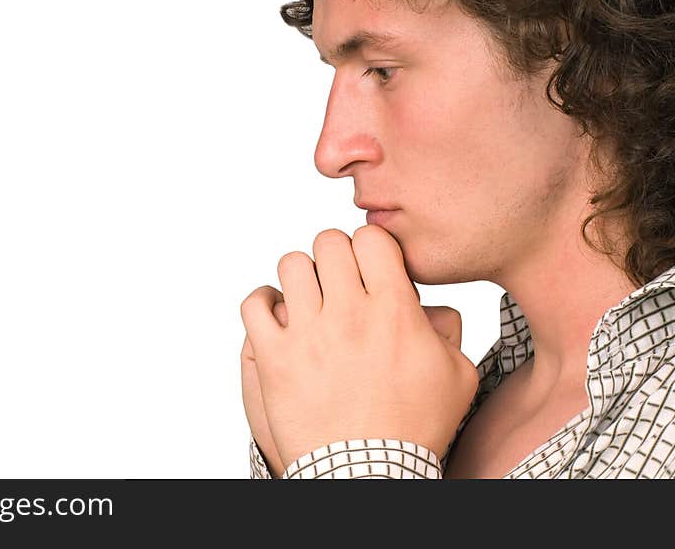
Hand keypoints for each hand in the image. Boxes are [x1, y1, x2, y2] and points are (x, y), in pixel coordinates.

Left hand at [239, 225, 479, 469]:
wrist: (368, 474)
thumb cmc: (414, 430)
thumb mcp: (456, 377)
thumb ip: (449, 331)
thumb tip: (432, 308)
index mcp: (393, 310)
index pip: (370, 238)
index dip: (369, 246)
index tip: (368, 265)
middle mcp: (348, 314)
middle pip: (328, 242)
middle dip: (334, 254)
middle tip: (337, 279)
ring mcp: (307, 333)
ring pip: (291, 264)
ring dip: (299, 275)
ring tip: (306, 296)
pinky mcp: (274, 357)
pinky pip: (254, 304)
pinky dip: (262, 303)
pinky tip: (276, 315)